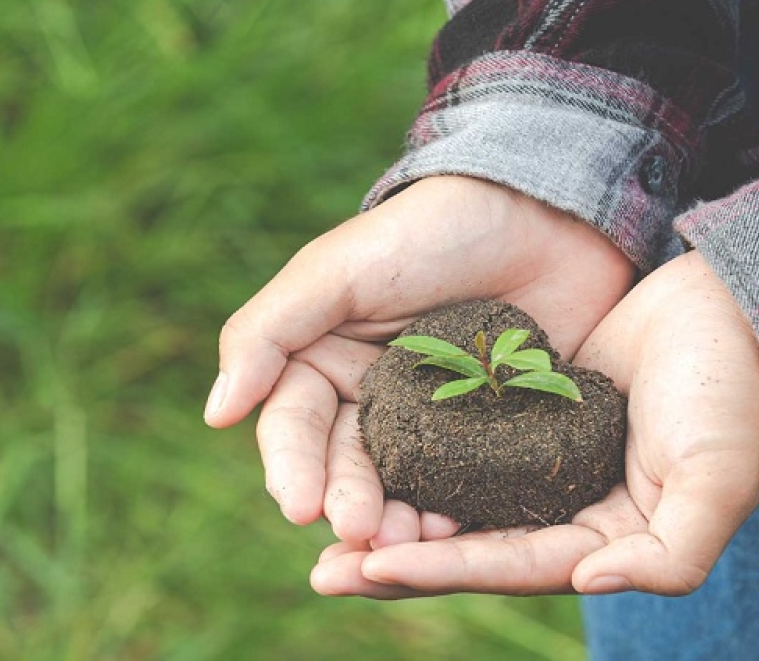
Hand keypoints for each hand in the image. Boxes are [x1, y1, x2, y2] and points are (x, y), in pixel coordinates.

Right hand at [205, 175, 635, 543]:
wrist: (542, 217)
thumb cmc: (428, 233)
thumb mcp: (337, 270)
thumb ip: (269, 331)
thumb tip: (216, 412)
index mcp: (322, 363)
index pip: (294, 428)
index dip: (293, 469)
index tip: (301, 507)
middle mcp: (371, 401)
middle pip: (346, 468)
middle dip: (349, 504)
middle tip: (362, 533)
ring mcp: (433, 423)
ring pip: (403, 486)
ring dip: (399, 520)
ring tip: (410, 540)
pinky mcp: (492, 436)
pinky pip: (469, 483)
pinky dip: (459, 510)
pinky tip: (460, 530)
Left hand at [310, 250, 758, 596]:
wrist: (741, 310)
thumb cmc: (736, 398)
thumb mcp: (717, 482)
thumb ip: (668, 552)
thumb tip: (588, 579)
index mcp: (606, 540)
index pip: (510, 565)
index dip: (440, 571)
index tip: (369, 567)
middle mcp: (568, 509)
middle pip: (469, 545)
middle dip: (397, 562)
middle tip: (322, 570)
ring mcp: (546, 460)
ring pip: (458, 497)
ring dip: (397, 511)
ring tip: (325, 519)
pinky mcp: (532, 410)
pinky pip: (467, 440)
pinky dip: (423, 453)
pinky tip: (371, 449)